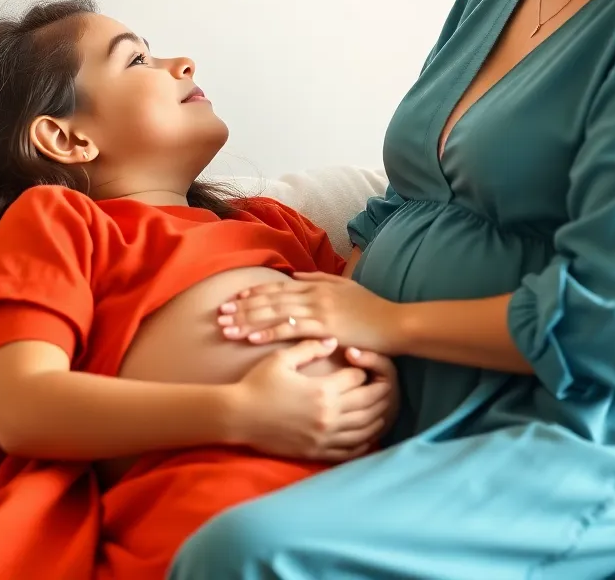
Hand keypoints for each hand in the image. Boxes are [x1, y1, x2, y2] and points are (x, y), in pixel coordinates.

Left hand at [218, 272, 402, 353]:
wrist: (394, 324)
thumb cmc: (371, 309)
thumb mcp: (345, 287)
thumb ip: (320, 278)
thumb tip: (296, 276)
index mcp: (317, 286)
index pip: (279, 287)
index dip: (255, 293)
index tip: (235, 298)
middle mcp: (314, 295)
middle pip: (271, 300)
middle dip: (244, 307)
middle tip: (220, 314)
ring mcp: (319, 311)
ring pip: (275, 314)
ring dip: (249, 321)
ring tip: (227, 328)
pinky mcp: (324, 329)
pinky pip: (291, 330)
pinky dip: (269, 333)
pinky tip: (251, 339)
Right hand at [231, 339, 391, 461]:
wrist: (237, 416)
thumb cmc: (258, 383)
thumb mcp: (282, 359)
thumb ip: (310, 348)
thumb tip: (333, 341)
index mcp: (322, 390)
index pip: (358, 377)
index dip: (364, 368)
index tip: (362, 363)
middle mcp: (328, 415)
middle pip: (368, 402)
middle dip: (380, 391)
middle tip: (383, 384)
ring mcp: (324, 436)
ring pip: (364, 428)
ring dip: (378, 417)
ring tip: (382, 408)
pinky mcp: (316, 452)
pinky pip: (349, 451)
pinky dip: (364, 444)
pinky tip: (368, 436)